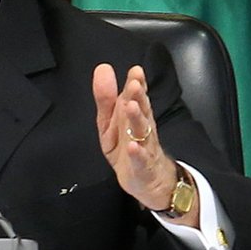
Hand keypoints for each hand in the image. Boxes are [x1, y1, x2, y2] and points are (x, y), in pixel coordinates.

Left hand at [92, 64, 197, 225]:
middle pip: (142, 111)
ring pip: (143, 132)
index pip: (137, 96)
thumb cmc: (129, 146)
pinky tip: (134, 146)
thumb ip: (106, 98)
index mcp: (134, 116)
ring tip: (132, 106)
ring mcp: (144, 147)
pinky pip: (141, 159)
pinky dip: (138, 153)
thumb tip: (103, 68)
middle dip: (138, 97)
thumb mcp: (111, 122)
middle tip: (134, 83)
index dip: (137, 83)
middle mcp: (142, 128)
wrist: (148, 181)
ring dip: (137, 119)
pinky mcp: (142, 167)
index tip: (135, 70)